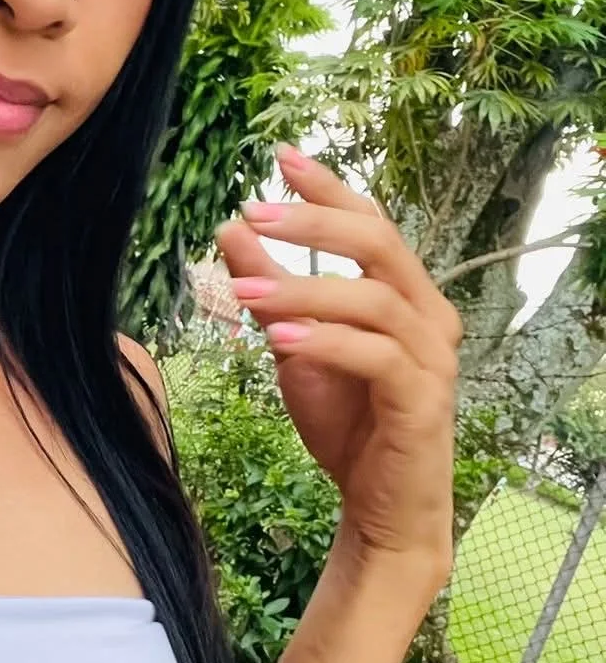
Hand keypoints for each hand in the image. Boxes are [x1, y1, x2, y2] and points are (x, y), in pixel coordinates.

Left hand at [215, 147, 460, 583]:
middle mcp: (428, 316)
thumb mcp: (293, 346)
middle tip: (256, 210)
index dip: (329, 186)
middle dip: (316, 221)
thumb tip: (230, 228)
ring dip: (306, 287)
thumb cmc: (346, 421)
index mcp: (403, 294)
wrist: (382, 507)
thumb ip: (270, 289)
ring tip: (245, 286)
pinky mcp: (423, 402)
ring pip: (375, 299)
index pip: (371, 221)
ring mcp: (432, 359)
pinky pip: (378, 358)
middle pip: (380, 243)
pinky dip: (327, 341)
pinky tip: (280, 335)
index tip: (281, 154)